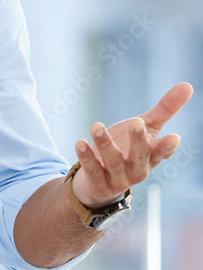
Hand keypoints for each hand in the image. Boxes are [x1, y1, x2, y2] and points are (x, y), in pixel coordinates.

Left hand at [72, 82, 193, 208]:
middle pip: (140, 156)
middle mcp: (137, 169)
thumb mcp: (146, 127)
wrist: (99, 180)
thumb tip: (188, 86)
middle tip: (136, 122)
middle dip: (138, 140)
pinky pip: (93, 170)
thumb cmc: (127, 148)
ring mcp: (118, 178)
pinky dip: (86, 157)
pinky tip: (80, 142)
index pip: (161, 151)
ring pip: (114, 162)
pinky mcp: (98, 183)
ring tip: (96, 126)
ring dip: (105, 144)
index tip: (174, 138)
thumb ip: (165, 109)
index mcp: (151, 156)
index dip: (167, 146)